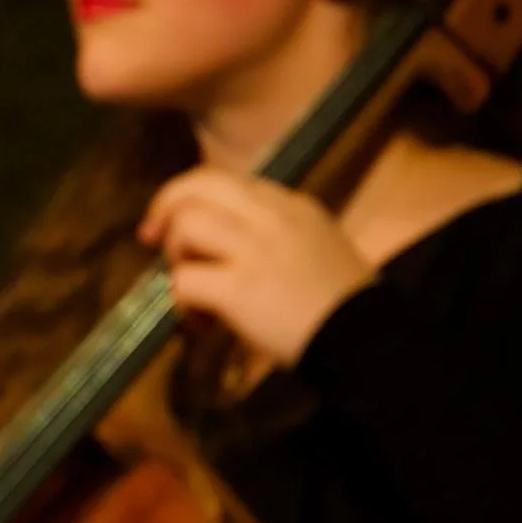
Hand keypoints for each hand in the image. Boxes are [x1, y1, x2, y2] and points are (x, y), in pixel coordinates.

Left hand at [137, 168, 374, 367]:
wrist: (369, 342)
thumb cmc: (343, 305)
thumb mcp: (316, 246)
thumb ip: (272, 235)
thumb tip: (219, 244)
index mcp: (292, 204)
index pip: (225, 180)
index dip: (189, 197)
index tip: (173, 221)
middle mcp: (273, 216)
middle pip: (198, 185)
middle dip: (165, 207)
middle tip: (151, 239)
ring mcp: (256, 249)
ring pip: (186, 224)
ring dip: (175, 258)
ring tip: (191, 290)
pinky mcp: (241, 287)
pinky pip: (185, 280)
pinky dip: (181, 302)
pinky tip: (200, 322)